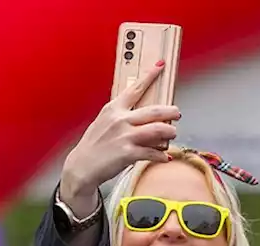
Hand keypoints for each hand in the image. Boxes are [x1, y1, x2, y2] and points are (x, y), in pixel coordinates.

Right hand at [58, 63, 180, 213]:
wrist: (82, 166)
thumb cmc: (94, 145)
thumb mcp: (104, 122)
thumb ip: (121, 116)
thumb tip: (142, 116)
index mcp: (113, 109)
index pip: (135, 89)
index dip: (150, 76)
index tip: (160, 65)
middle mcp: (120, 120)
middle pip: (154, 111)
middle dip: (170, 111)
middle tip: (177, 113)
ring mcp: (125, 136)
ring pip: (158, 130)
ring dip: (170, 132)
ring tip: (172, 134)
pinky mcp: (128, 153)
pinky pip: (153, 152)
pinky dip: (161, 155)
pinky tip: (165, 157)